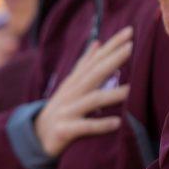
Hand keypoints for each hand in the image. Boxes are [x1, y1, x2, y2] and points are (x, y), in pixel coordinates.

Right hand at [35, 27, 133, 157]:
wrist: (36, 137)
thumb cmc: (61, 110)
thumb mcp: (70, 86)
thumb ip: (84, 66)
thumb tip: (97, 42)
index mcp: (74, 82)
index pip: (95, 59)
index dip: (111, 45)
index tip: (130, 31)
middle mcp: (71, 93)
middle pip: (94, 73)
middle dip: (113, 59)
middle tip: (131, 46)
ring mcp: (66, 111)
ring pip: (92, 100)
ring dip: (112, 94)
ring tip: (132, 89)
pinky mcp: (64, 130)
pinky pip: (84, 127)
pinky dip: (100, 124)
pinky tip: (117, 123)